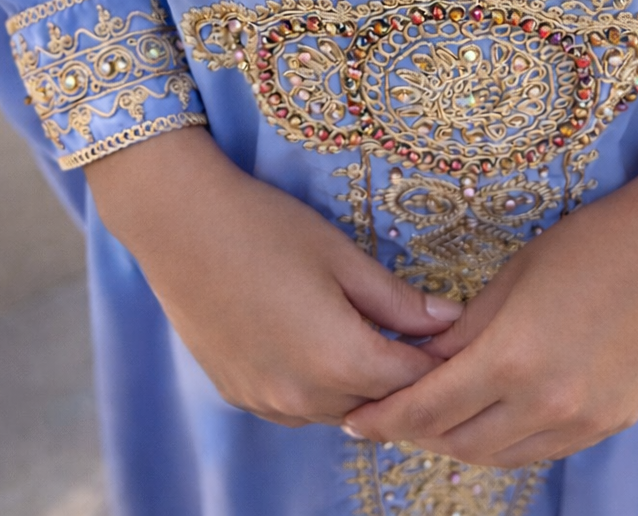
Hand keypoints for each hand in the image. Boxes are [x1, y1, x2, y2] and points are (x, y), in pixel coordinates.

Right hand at [85, 126, 461, 425]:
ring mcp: (267, 401)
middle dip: (404, 378)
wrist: (180, 225)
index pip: (412, 380)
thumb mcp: (342, 256)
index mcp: (339, 357)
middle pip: (377, 404)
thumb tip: (450, 321)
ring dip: (362, 386)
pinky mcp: (240, 395)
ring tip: (374, 338)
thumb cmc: (266, 227)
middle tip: (421, 337)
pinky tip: (322, 345)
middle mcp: (303, 395)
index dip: (439, 360)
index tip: (457, 338)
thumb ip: (398, 300)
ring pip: (337, 411)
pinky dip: (321, 387)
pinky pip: (298, 407)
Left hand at [343, 150, 637, 464]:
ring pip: (502, 456)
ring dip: (462, 443)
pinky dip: (509, 442)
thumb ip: (467, 328)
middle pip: (460, 443)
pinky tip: (495, 418)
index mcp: (512, 357)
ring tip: (437, 422)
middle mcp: (547, 402)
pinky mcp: (613, 421)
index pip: (428, 407)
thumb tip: (427, 362)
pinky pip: (544, 449)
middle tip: (390, 418)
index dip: (387, 417)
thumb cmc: (592, 241)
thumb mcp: (515, 273)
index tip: (356, 420)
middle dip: (418, 434)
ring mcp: (584, 419)